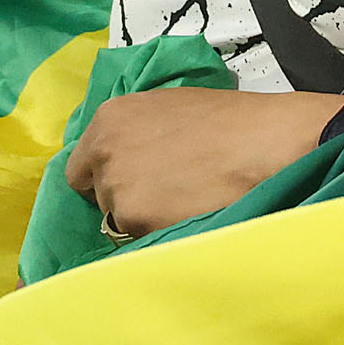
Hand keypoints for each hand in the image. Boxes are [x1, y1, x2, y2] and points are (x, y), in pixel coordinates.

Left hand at [62, 88, 343, 239]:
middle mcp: (103, 152)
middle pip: (98, 195)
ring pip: (119, 220)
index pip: (79, 169)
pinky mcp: (136, 220)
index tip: (134, 182)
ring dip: (143, 218)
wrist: (265, 143)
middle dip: (125, 198)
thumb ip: (134, 131)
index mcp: (108, 119)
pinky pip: (139, 237)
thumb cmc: (228, 120)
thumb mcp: (169, 108)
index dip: (105, 178)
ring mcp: (117, 188)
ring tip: (183, 203)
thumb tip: (126, 157)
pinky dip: (159, 233)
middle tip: (166, 193)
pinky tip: (188, 215)